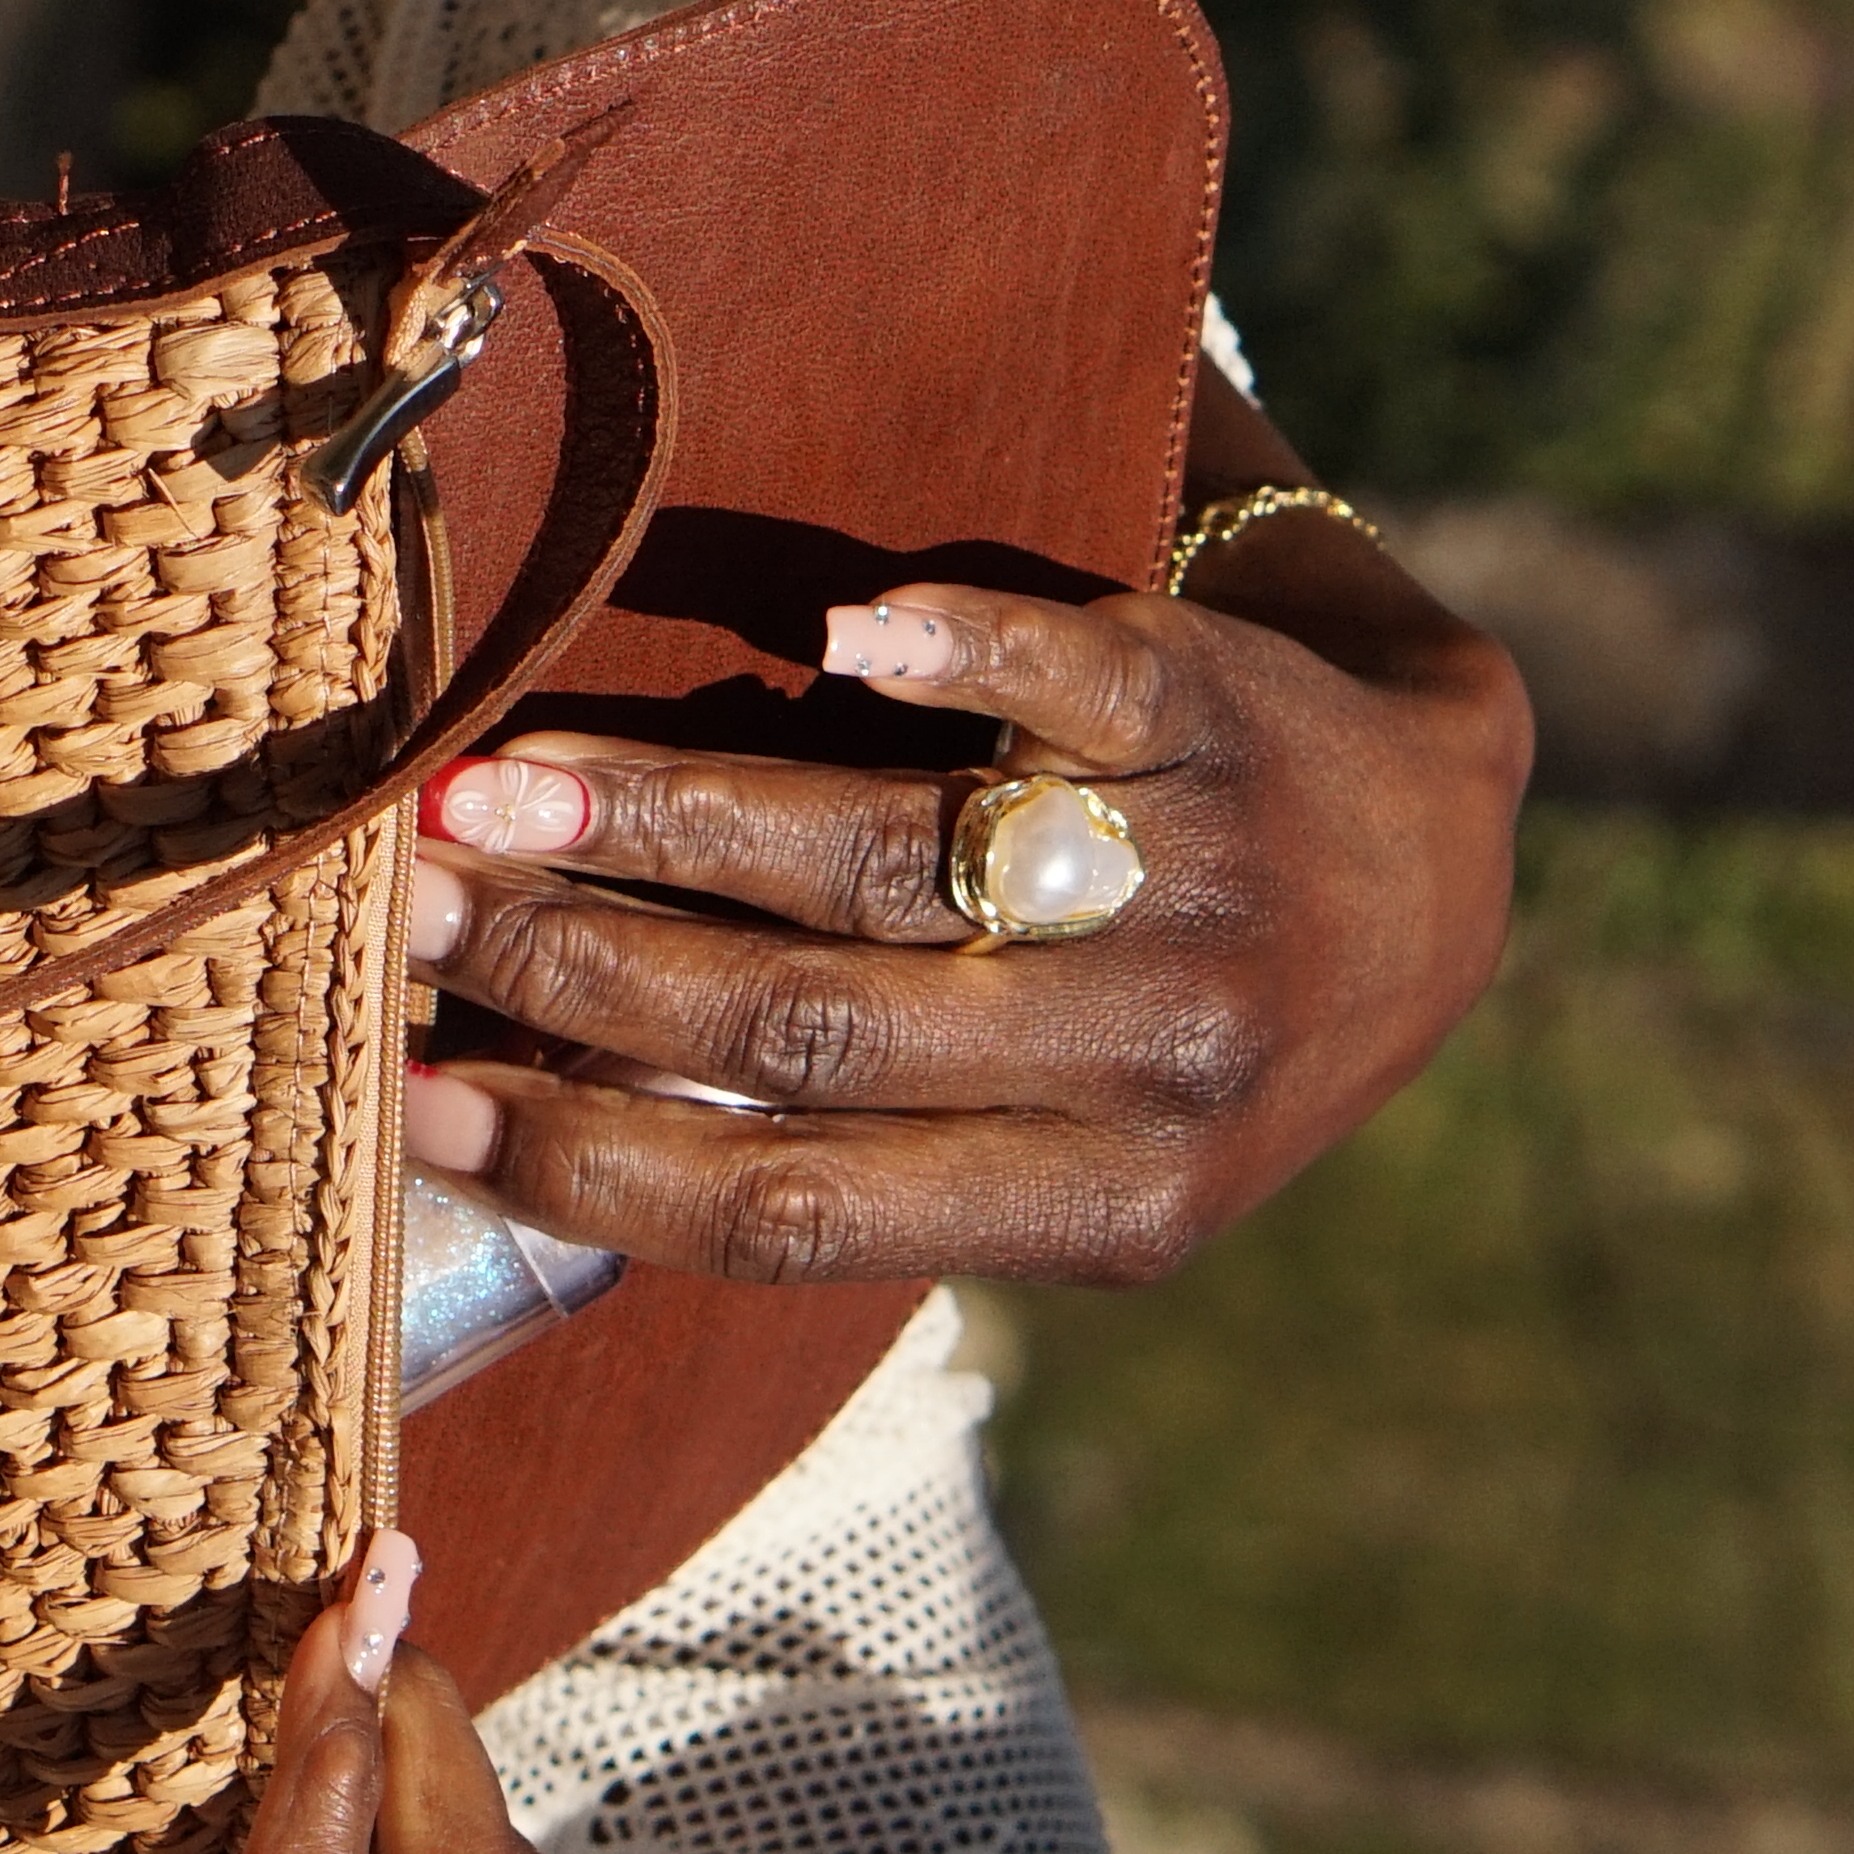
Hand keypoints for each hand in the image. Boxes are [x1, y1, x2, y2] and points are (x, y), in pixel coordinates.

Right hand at [397, 373, 1529, 1290]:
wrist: (1449, 855)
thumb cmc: (1176, 1019)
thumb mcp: (1073, 1153)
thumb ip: (868, 1151)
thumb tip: (529, 1128)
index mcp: (1098, 1222)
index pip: (787, 1214)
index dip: (582, 1161)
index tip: (411, 1108)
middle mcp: (1158, 1074)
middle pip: (805, 1027)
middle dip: (574, 968)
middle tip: (405, 913)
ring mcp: (1205, 892)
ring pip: (892, 863)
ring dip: (667, 814)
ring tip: (491, 786)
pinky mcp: (1231, 718)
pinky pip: (1075, 684)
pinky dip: (954, 653)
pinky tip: (831, 631)